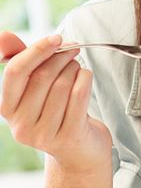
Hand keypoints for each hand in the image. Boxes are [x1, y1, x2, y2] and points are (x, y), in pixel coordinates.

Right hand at [0, 32, 111, 171]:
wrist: (79, 150)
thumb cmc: (55, 111)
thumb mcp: (33, 87)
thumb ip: (19, 60)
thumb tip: (3, 36)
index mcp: (7, 109)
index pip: (15, 72)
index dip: (36, 50)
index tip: (56, 38)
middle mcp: (21, 125)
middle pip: (42, 76)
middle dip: (61, 57)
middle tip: (72, 50)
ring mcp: (44, 135)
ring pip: (62, 85)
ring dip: (74, 68)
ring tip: (77, 68)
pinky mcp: (68, 137)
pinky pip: (79, 95)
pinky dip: (85, 79)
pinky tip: (86, 77)